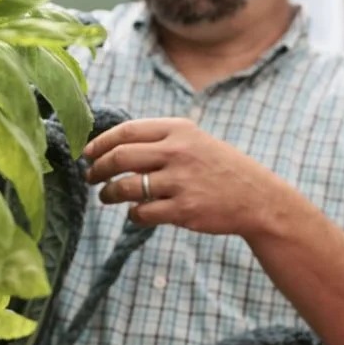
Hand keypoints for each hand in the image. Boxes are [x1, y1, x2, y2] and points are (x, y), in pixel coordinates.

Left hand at [84, 118, 284, 235]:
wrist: (257, 198)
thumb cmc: (220, 168)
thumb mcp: (195, 141)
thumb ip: (160, 141)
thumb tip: (113, 147)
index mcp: (179, 129)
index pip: (127, 131)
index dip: (100, 142)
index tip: (87, 152)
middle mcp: (178, 152)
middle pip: (120, 157)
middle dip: (98, 168)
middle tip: (90, 177)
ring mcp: (180, 182)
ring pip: (126, 187)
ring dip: (110, 193)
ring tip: (107, 196)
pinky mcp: (183, 210)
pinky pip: (142, 213)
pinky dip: (132, 214)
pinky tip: (134, 213)